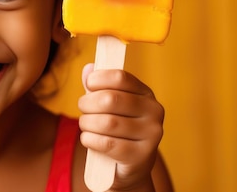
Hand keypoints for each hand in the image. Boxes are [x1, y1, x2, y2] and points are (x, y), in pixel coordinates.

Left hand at [78, 64, 164, 190]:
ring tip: (85, 125)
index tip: (89, 85)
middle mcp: (154, 111)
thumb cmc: (116, 130)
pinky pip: (107, 144)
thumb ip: (97, 87)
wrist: (129, 166)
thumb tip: (88, 68)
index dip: (99, 78)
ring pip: (107, 123)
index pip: (120, 77)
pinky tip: (88, 139)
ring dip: (87, 123)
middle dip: (87, 103)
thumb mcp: (108, 106)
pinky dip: (90, 140)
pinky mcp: (141, 156)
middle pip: (110, 99)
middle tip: (82, 109)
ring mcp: (151, 135)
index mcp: (146, 93)